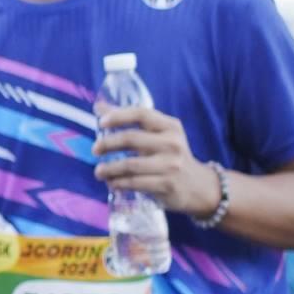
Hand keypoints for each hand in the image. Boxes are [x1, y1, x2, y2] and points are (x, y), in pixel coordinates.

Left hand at [93, 106, 215, 215]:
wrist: (198, 186)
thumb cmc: (171, 156)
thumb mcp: (159, 135)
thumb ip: (133, 122)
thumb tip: (99, 107)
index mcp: (170, 126)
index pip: (142, 114)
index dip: (119, 116)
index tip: (101, 122)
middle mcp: (172, 143)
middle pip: (132, 138)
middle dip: (107, 144)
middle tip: (95, 150)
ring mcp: (171, 165)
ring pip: (130, 164)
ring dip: (109, 168)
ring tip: (99, 171)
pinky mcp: (167, 185)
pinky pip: (135, 183)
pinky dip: (119, 183)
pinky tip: (112, 183)